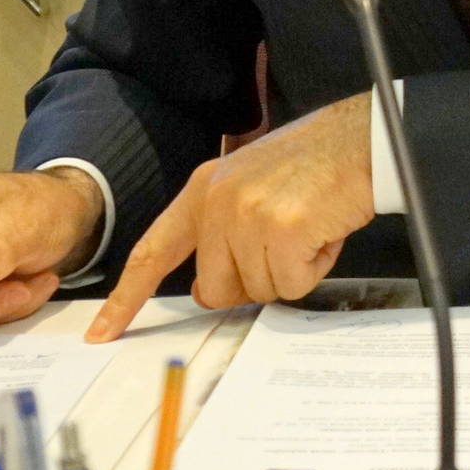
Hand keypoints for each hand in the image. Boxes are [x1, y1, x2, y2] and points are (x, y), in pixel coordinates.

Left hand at [91, 95, 373, 340]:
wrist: (364, 138)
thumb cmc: (316, 164)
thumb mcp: (251, 186)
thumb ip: (220, 232)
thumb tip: (209, 290)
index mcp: (203, 189)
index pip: (154, 251)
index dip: (128, 296)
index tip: (105, 332)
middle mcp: (217, 202)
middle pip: (217, 288)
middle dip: (255, 281)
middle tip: (288, 244)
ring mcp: (248, 216)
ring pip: (260, 290)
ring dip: (291, 271)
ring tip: (311, 228)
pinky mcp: (284, 231)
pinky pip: (293, 285)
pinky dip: (314, 269)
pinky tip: (325, 233)